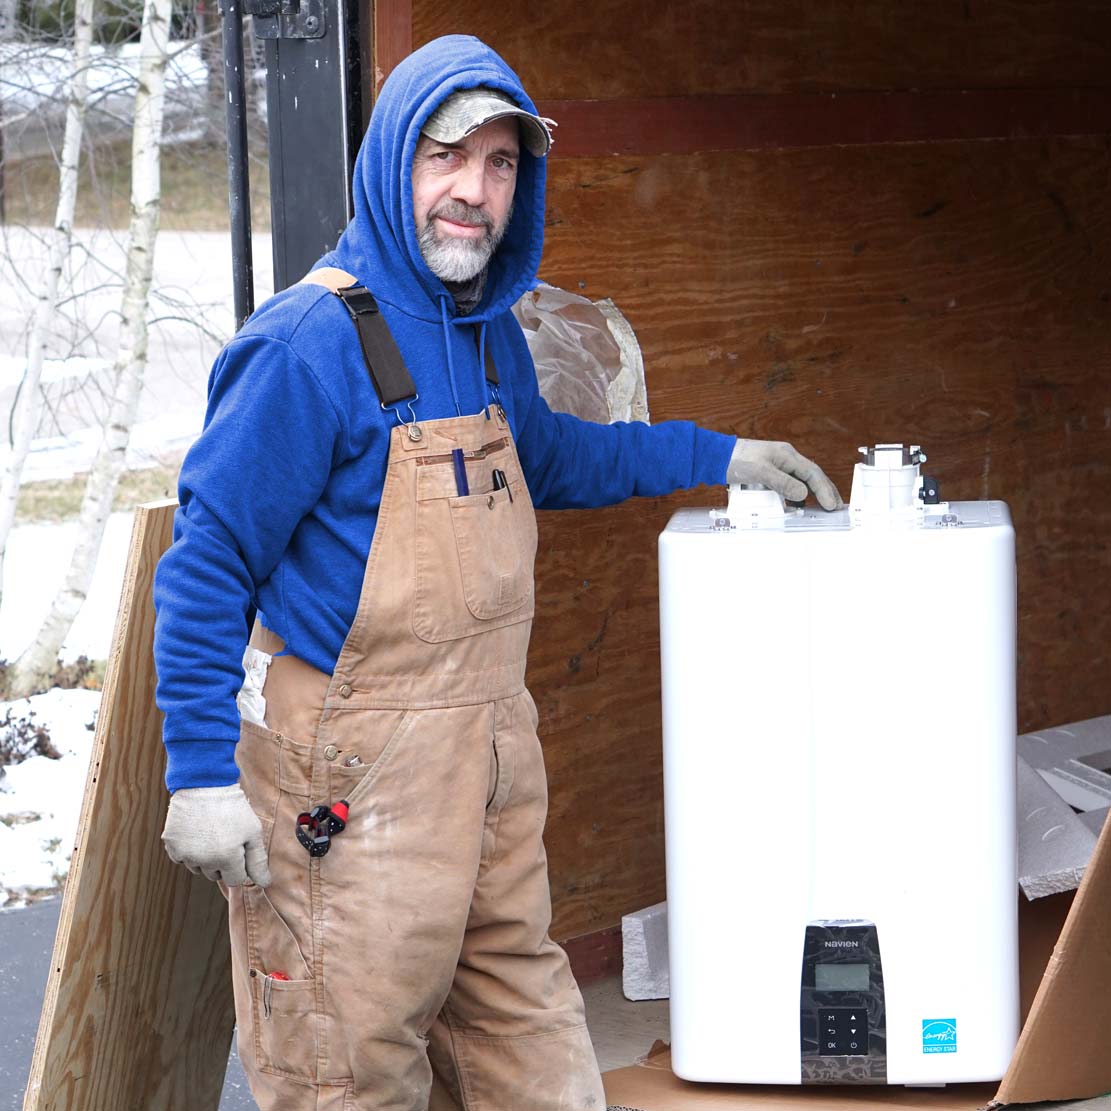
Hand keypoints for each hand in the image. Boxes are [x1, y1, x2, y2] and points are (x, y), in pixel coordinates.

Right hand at [161, 784, 270, 886]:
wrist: (204, 784)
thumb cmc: (232, 808)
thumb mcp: (252, 831)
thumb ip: (258, 861)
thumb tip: (265, 884)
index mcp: (227, 858)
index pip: (235, 880)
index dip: (240, 865)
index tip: (239, 850)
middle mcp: (204, 861)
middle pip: (216, 875)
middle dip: (222, 862)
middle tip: (225, 837)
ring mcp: (186, 854)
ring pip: (198, 868)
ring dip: (205, 857)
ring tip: (210, 832)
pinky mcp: (171, 846)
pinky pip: (182, 858)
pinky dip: (189, 850)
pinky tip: (196, 831)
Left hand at [727, 439, 842, 510]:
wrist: (717, 456)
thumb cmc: (737, 459)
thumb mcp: (761, 471)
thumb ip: (782, 482)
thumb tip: (803, 493)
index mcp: (787, 455)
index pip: (813, 473)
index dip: (824, 490)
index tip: (831, 505)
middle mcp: (786, 460)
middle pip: (812, 476)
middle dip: (826, 491)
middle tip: (836, 507)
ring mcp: (778, 466)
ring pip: (802, 481)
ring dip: (814, 493)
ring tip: (824, 506)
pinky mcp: (769, 474)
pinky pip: (789, 485)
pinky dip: (798, 495)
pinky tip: (799, 504)